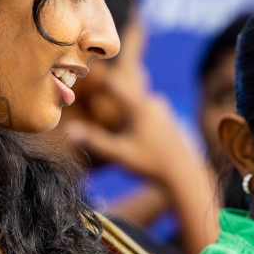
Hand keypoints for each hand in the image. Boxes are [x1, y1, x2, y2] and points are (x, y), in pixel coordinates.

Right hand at [63, 83, 205, 189]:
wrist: (184, 174)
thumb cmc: (150, 165)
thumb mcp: (119, 154)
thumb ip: (94, 141)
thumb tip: (69, 131)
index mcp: (139, 106)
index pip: (114, 83)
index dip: (97, 80)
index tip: (83, 78)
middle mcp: (152, 101)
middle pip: (123, 94)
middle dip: (110, 102)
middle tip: (95, 109)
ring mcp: (162, 108)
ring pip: (134, 104)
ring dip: (123, 113)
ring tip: (120, 132)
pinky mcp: (166, 116)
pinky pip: (144, 111)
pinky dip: (134, 119)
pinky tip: (137, 137)